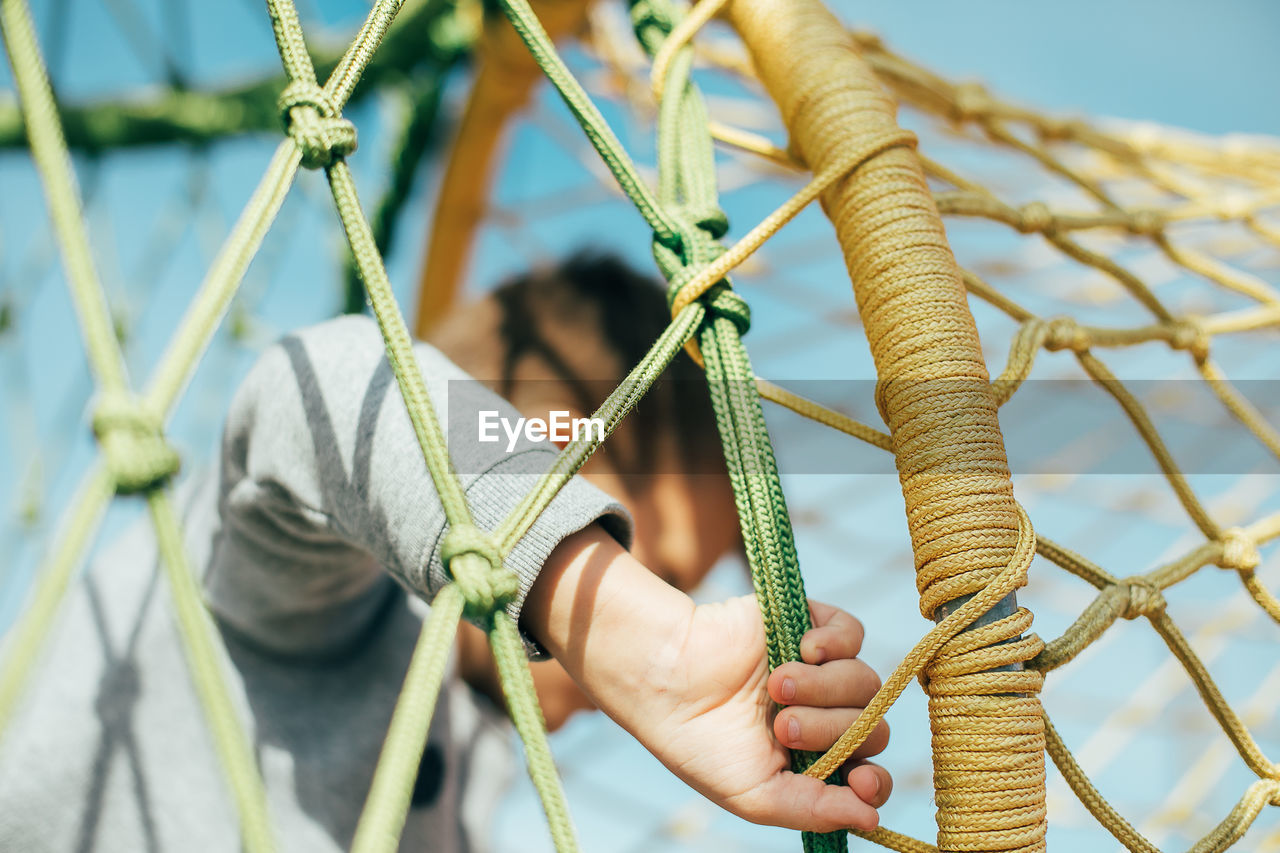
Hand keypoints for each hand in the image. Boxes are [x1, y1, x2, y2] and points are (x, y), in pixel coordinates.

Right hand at [635, 596, 891, 832]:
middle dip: (833, 730)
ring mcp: (820, 670)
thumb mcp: (754, 795)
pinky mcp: (810, 626)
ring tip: (776, 686)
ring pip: (864, 682)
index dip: (875, 782)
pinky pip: (852, 633)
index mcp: (814, 761)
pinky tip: (804, 650)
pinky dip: (836, 642)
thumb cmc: (701, 744)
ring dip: (825, 688)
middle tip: (783, 726)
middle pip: (872, 727)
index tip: (858, 780)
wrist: (666, 680)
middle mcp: (824, 715)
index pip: (871, 776)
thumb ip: (814, 810)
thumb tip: (873, 818)